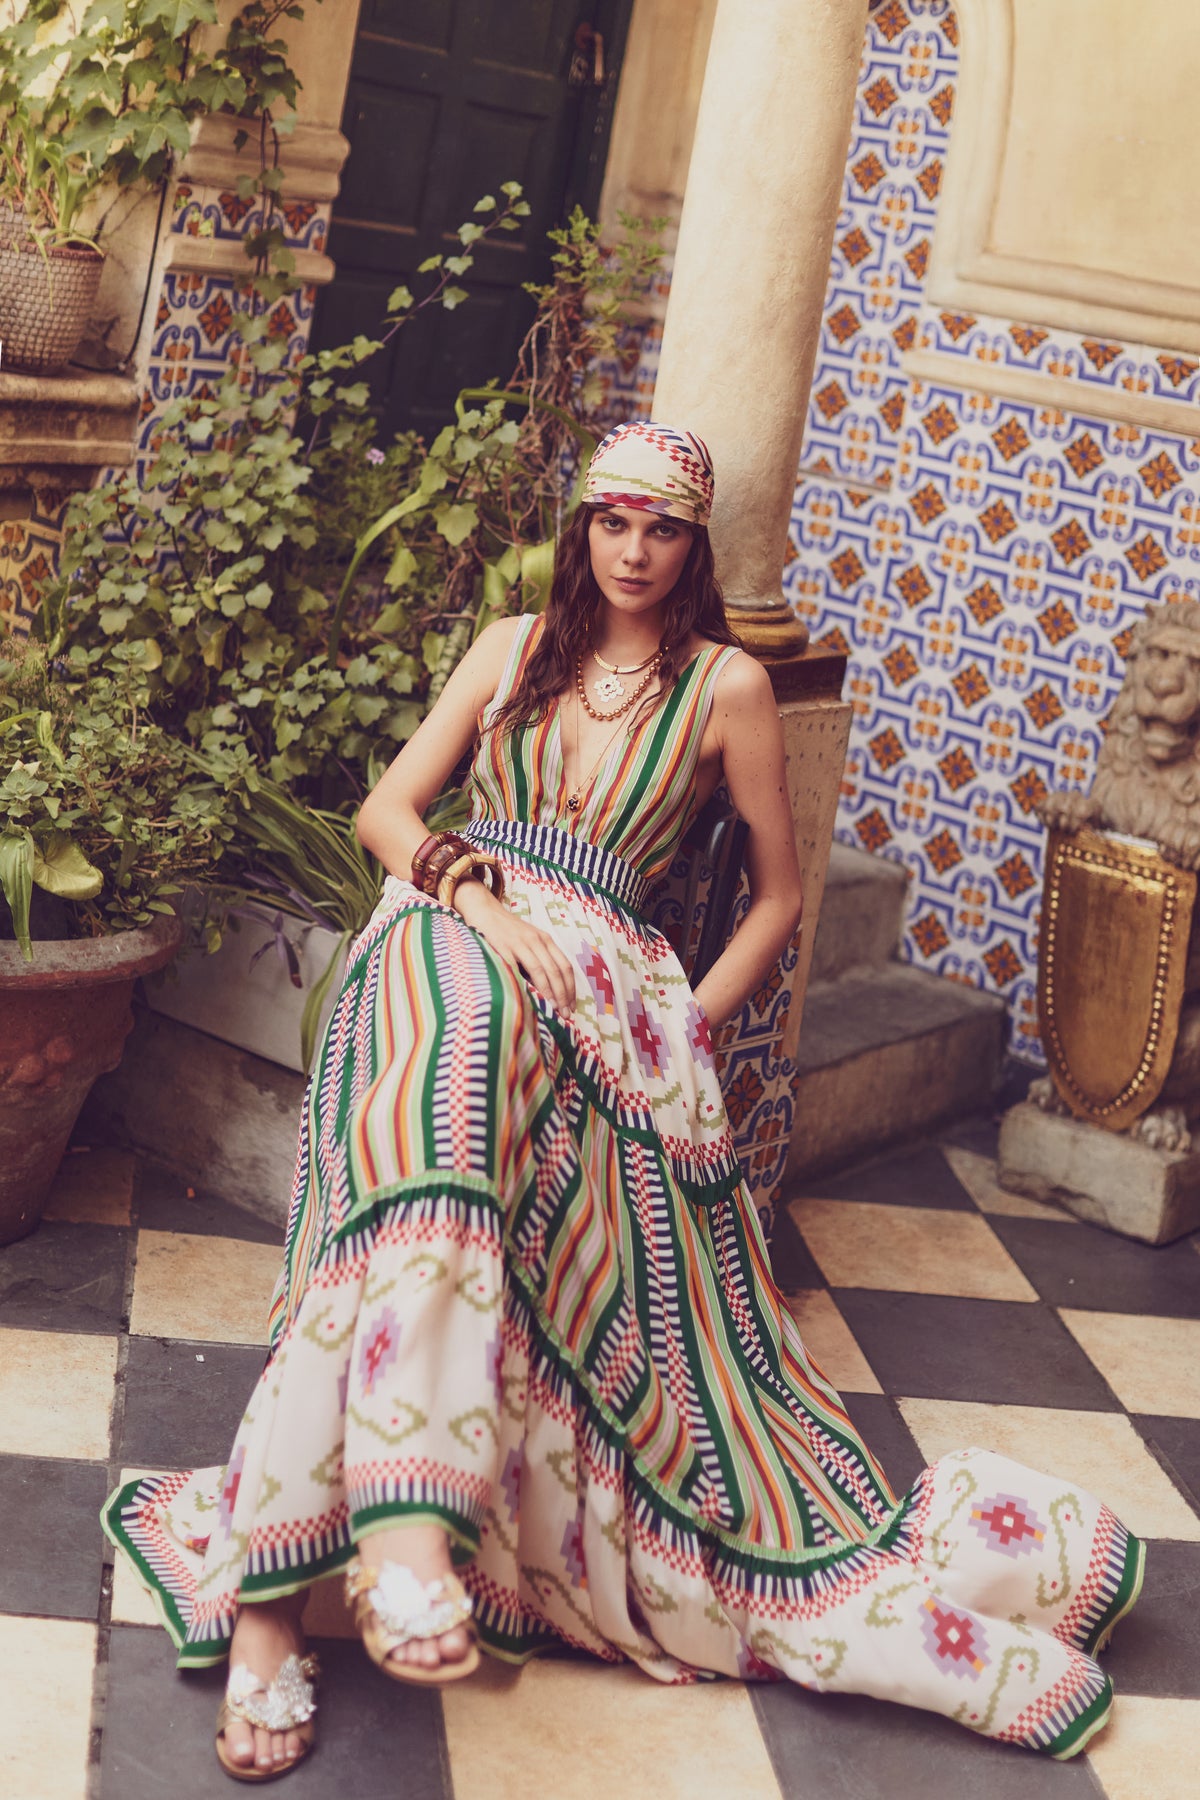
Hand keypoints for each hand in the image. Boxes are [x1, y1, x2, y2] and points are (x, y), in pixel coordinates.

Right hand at [452, 879, 575, 1012]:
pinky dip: (524, 983)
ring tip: (553, 1009)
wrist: (485, 911)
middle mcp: (536, 940)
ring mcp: (519, 943)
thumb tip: (551, 989)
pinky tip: (528, 997)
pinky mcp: (503, 947)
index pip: (565, 966)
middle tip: (565, 1014)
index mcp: (545, 939)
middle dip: (563, 994)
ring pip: (540, 970)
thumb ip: (540, 958)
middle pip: (555, 970)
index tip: (572, 1006)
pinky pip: (516, 968)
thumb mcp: (529, 940)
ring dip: (549, 992)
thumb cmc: (508, 931)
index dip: (570, 988)